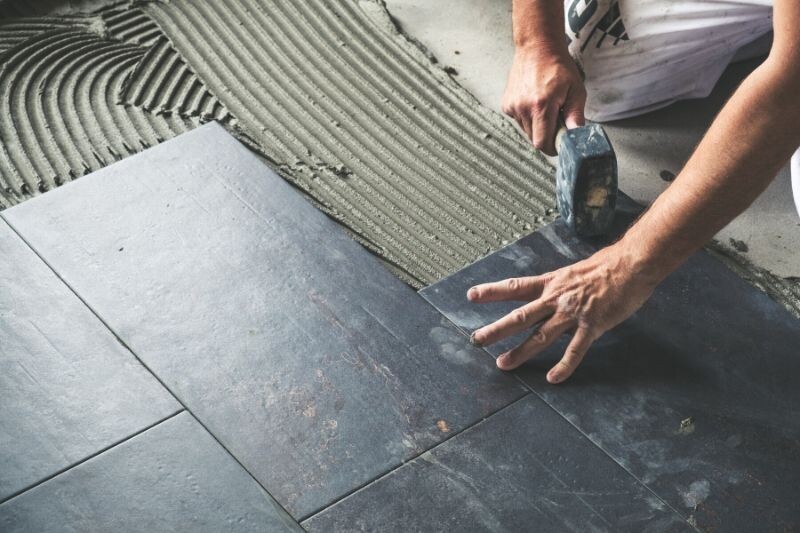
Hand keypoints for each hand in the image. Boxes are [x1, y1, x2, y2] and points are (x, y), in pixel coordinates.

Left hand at [467, 243, 658, 383]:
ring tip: (502, 364)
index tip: (471, 296)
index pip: (516, 287)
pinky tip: (553, 378)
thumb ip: (561, 288)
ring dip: (520, 351)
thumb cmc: (608, 266)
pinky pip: (575, 349)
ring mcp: (573, 313)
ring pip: (540, 335)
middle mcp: (557, 298)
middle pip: (520, 315)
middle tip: (476, 339)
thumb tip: (551, 296)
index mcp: (552, 283)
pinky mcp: (592, 325)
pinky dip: (564, 365)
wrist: (633, 263)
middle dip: (496, 329)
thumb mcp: (575, 272)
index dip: (492, 291)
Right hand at [502, 46, 586, 154]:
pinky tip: (534, 102)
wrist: (537, 47)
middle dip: (546, 135)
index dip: (552, 147)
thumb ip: (576, 115)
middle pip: (534, 139)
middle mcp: (523, 108)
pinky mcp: (506, 104)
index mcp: (541, 105)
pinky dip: (528, 118)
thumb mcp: (576, 89)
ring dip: (537, 126)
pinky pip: (519, 121)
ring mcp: (513, 106)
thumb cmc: (557, 66)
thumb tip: (577, 135)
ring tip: (545, 107)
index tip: (560, 142)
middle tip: (557, 119)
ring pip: (526, 131)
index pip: (542, 143)